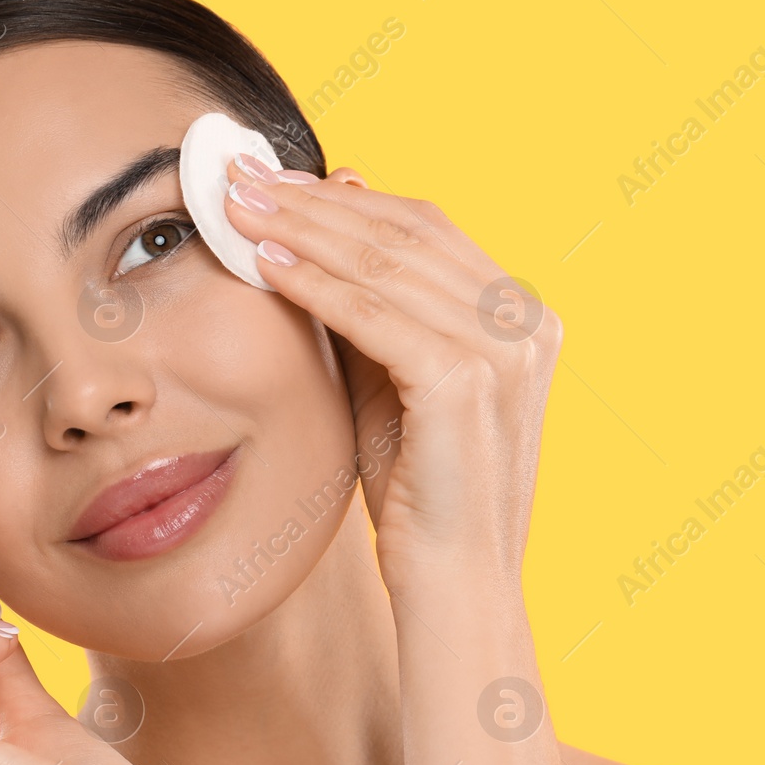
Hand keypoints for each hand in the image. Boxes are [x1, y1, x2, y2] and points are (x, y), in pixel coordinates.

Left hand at [222, 157, 562, 587]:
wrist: (455, 586)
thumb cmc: (419, 494)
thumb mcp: (392, 383)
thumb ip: (367, 308)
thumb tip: (321, 219)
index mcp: (524, 318)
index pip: (425, 229)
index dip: (345, 199)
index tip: (274, 183)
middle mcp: (527, 323)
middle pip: (405, 232)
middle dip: (314, 201)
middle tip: (239, 178)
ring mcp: (505, 349)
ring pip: (386, 262)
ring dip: (303, 230)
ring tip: (237, 209)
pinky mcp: (467, 381)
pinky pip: (372, 314)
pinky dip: (314, 284)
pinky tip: (264, 265)